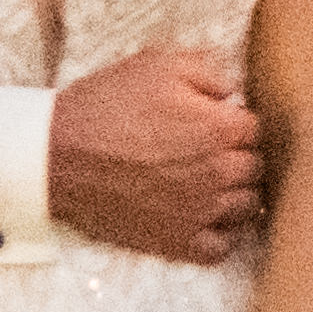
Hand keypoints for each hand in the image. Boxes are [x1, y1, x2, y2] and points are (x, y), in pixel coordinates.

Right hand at [41, 44, 265, 262]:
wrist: (58, 156)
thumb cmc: (106, 106)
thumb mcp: (156, 64)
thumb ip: (207, 69)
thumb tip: (231, 89)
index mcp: (219, 128)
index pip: (255, 128)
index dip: (234, 122)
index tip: (213, 122)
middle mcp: (219, 173)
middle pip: (254, 167)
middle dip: (236, 155)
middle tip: (206, 150)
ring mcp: (200, 211)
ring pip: (245, 206)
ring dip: (233, 193)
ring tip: (207, 182)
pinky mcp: (178, 241)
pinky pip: (221, 247)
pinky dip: (219, 234)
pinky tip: (202, 217)